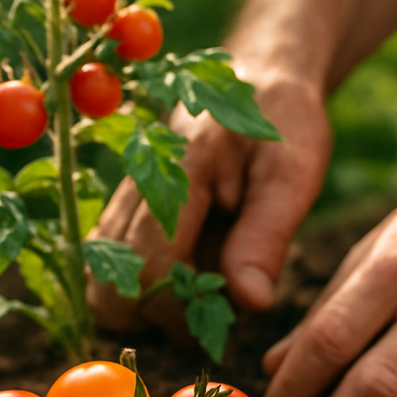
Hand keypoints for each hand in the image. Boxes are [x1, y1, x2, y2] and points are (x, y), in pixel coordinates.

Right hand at [86, 67, 331, 333]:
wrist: (259, 79)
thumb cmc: (282, 121)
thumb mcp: (293, 172)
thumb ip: (267, 236)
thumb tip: (249, 303)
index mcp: (174, 174)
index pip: (147, 268)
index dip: (182, 308)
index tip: (224, 311)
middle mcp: (134, 188)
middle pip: (108, 291)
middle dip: (156, 317)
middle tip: (210, 306)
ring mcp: (124, 201)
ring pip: (103, 286)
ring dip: (149, 306)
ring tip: (203, 288)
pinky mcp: (126, 212)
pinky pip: (114, 268)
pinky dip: (146, 288)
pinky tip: (191, 273)